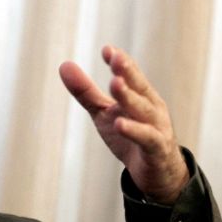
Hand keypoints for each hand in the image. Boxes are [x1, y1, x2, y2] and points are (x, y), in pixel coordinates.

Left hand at [59, 46, 188, 203]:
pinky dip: (134, 130)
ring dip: (129, 97)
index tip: (107, 49)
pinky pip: (147, 138)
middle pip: (139, 87)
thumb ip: (86, 91)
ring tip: (114, 84)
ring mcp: (157, 127)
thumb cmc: (129, 135)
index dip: (120, 62)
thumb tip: (64, 65)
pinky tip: (119, 124)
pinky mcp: (157, 149)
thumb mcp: (104, 112)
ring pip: (143, 110)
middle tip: (116, 58)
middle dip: (128, 72)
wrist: (156, 172)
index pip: (131, 74)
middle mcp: (151, 107)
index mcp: (140, 95)